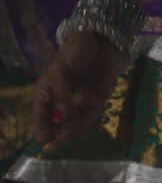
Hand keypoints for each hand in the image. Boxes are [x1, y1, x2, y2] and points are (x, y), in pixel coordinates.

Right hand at [32, 30, 124, 149]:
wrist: (101, 41)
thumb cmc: (74, 52)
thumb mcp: (60, 71)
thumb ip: (62, 95)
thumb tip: (63, 119)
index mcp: (45, 97)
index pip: (40, 121)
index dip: (44, 132)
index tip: (48, 141)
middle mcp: (61, 105)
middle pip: (59, 129)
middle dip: (62, 133)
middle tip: (63, 136)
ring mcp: (79, 106)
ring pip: (77, 126)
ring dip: (78, 123)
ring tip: (77, 113)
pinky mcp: (96, 103)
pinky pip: (92, 115)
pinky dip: (91, 109)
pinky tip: (90, 96)